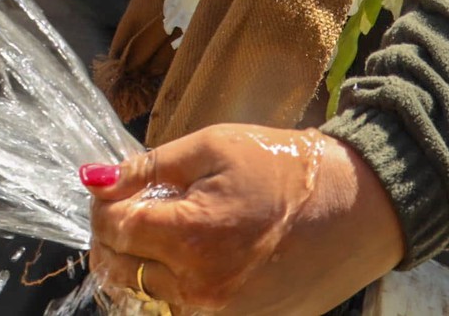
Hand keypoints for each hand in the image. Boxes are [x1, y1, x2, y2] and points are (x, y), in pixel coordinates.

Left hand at [84, 125, 403, 315]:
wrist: (355, 207)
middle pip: (119, 270)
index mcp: (192, 238)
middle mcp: (202, 289)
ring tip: (156, 234)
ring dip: (137, 267)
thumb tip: (93, 179)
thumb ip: (147, 167)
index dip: (104, 204)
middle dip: (112, 237)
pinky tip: (185, 261)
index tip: (112, 187)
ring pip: (145, 298)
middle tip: (127, 208)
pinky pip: (182, 313)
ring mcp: (223, 315)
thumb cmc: (284, 168)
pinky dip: (171, 290)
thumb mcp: (212, 148)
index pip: (113, 229)